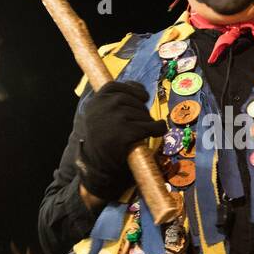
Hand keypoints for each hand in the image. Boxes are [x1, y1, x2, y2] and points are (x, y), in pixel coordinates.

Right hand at [76, 81, 167, 200]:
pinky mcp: (126, 132)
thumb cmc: (101, 141)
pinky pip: (151, 126)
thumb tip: (142, 92)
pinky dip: (158, 128)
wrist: (97, 166)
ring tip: (142, 132)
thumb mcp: (98, 117)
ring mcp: (115, 118)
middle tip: (140, 122)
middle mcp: (104, 106)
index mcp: (95, 101)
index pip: (116, 86)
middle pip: (133, 100)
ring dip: (147, 122)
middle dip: (141, 110)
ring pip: (143, 113)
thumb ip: (112, 102)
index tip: (143, 97)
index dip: (133, 89)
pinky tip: (158, 130)